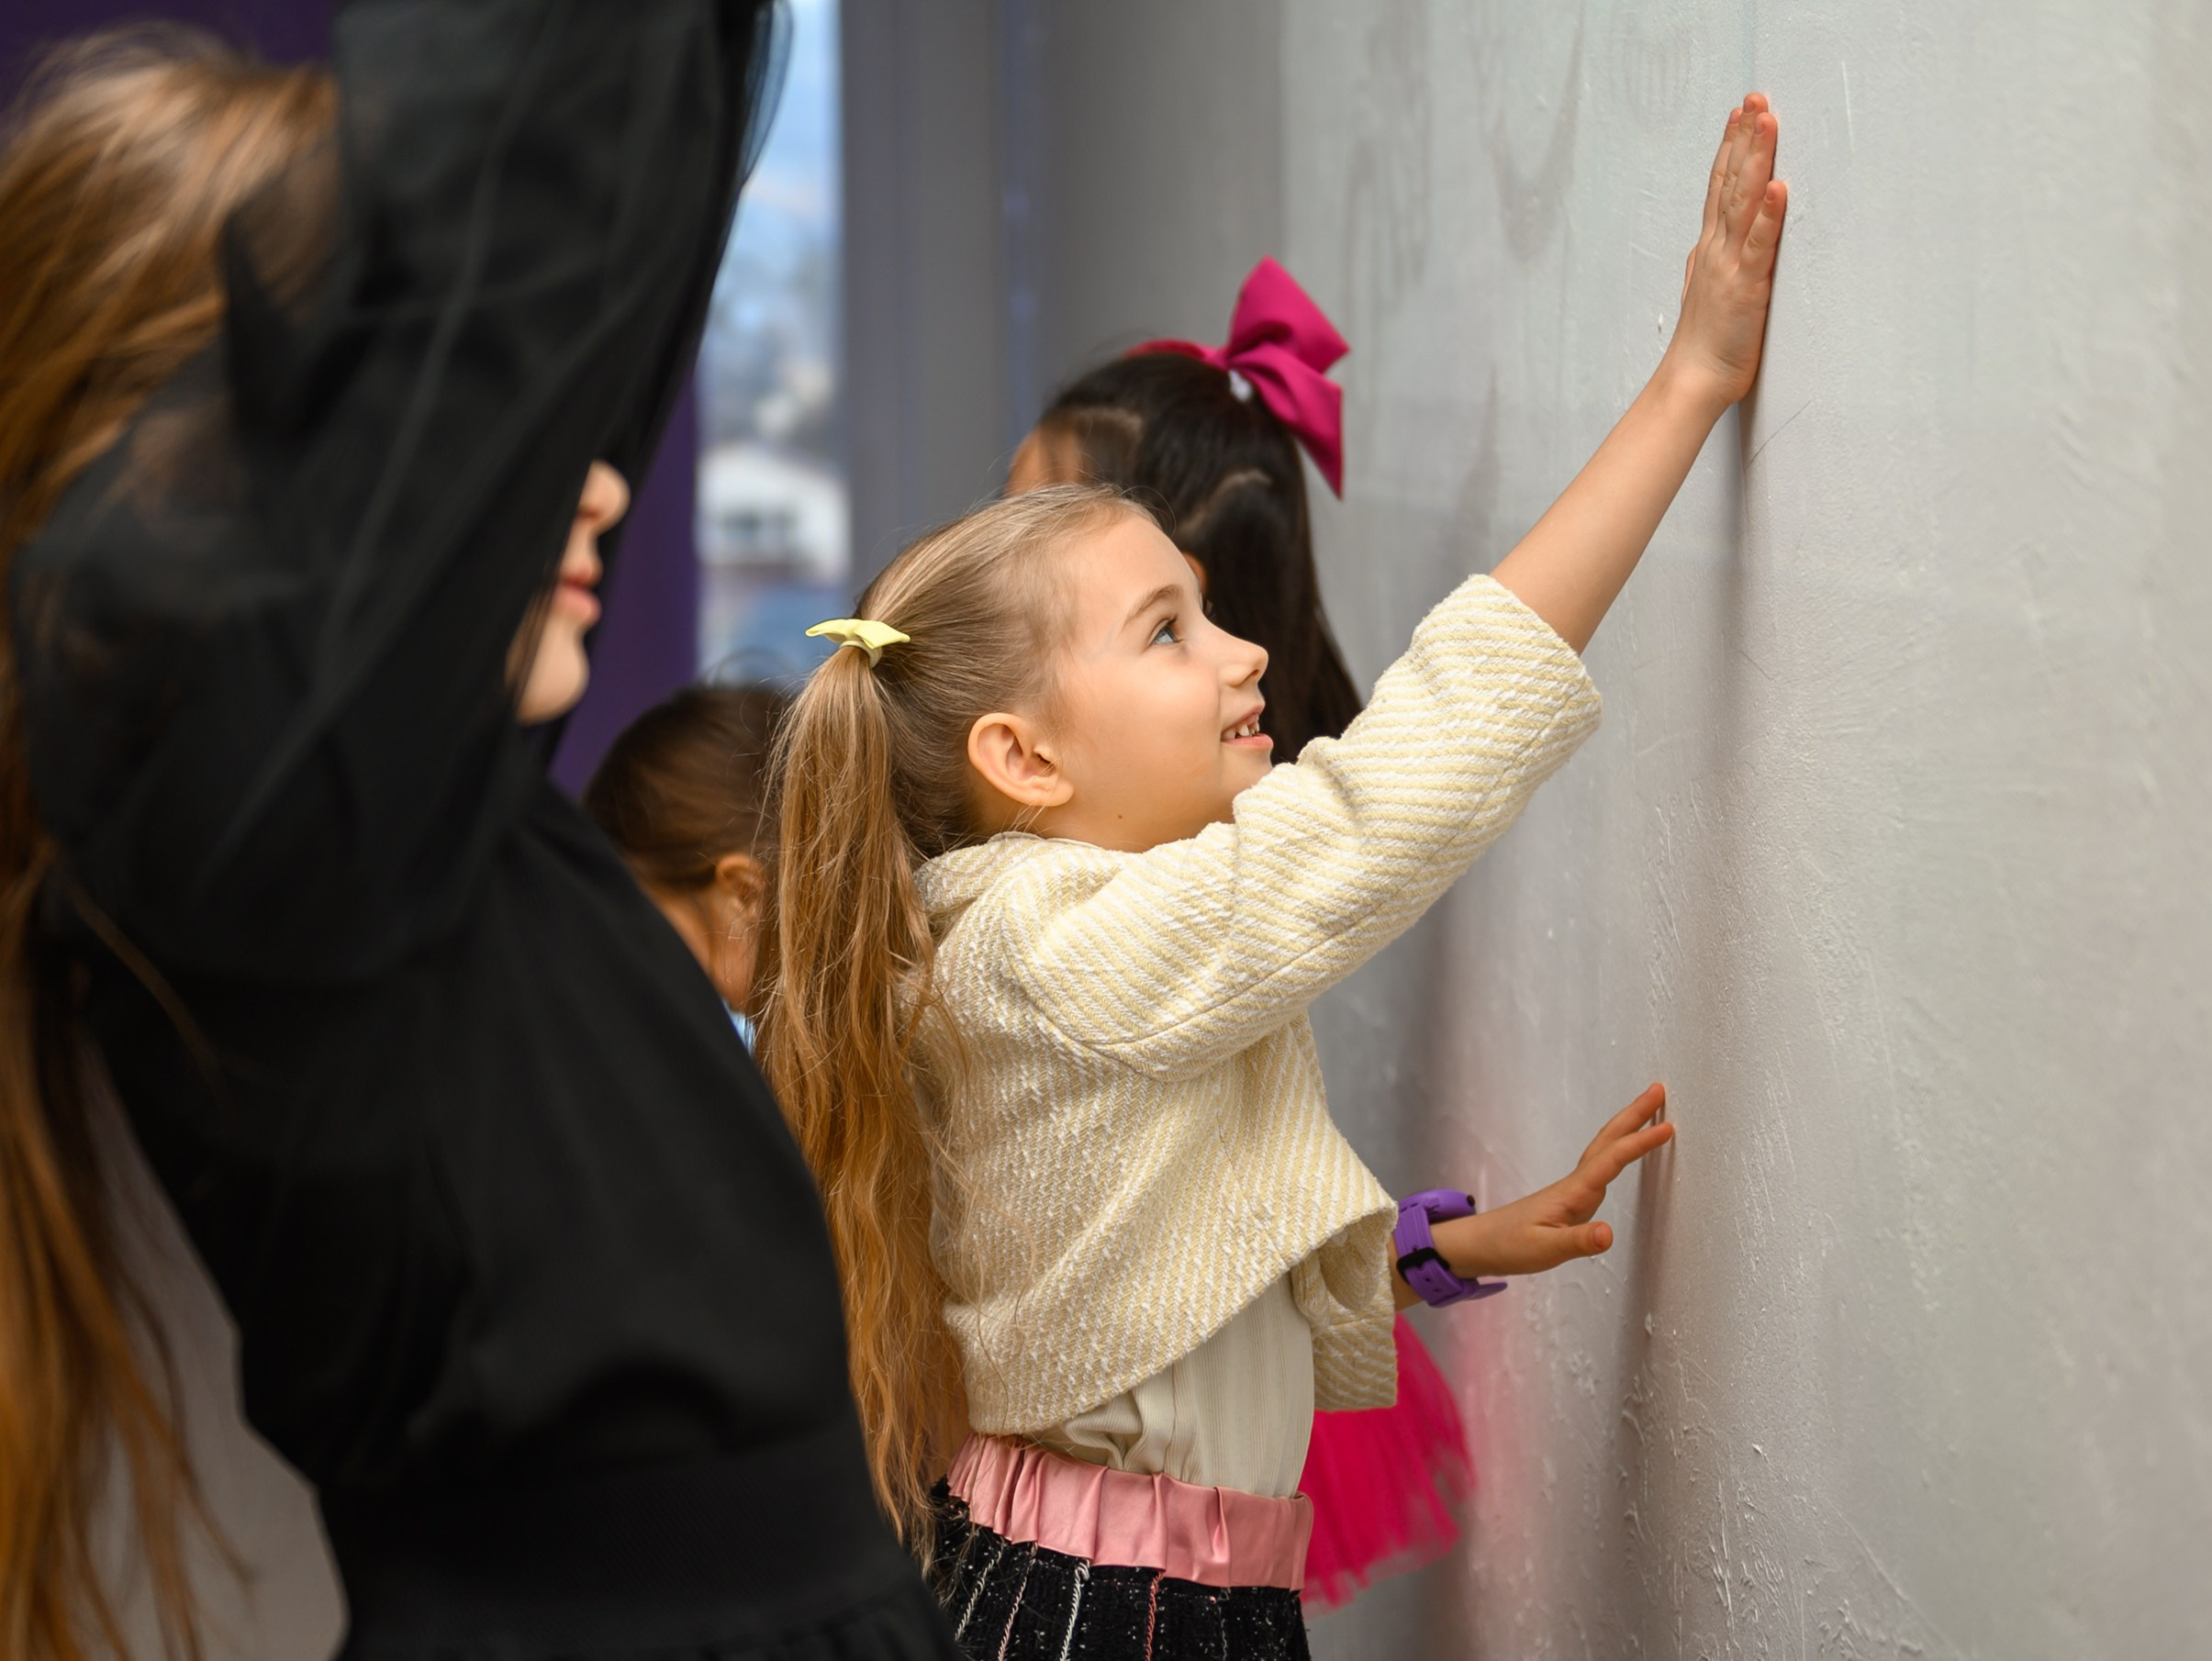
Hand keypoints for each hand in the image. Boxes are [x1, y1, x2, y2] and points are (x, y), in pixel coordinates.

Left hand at [1425, 1084, 1672, 1282]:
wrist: (1481, 1244)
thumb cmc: (1509, 1245)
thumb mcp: (1545, 1250)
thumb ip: (1579, 1242)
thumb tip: (1609, 1233)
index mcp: (1573, 1192)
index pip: (1613, 1160)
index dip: (1641, 1143)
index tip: (1669, 1127)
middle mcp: (1576, 1185)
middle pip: (1609, 1140)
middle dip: (1635, 1115)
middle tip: (1659, 1090)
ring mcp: (1573, 1189)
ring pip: (1605, 1149)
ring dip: (1628, 1128)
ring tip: (1650, 1111)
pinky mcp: (1571, 1198)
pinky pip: (1601, 1165)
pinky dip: (1617, 1150)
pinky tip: (1622, 1152)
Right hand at [1662, 95, 1787, 411]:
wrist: (1691, 382)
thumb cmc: (1704, 346)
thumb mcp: (1706, 292)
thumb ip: (1712, 262)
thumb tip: (1711, 242)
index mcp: (1709, 249)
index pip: (1719, 187)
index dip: (1730, 148)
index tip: (1741, 112)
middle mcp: (1717, 249)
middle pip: (1730, 182)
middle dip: (1743, 138)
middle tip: (1755, 98)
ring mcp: (1729, 265)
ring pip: (1742, 202)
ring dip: (1755, 159)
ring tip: (1766, 121)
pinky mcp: (1747, 287)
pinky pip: (1759, 245)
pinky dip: (1769, 214)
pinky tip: (1778, 185)